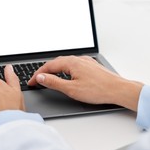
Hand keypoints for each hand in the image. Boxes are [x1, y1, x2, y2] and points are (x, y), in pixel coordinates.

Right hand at [28, 56, 142, 110]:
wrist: (118, 90)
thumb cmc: (98, 90)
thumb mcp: (71, 89)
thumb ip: (54, 82)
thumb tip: (41, 77)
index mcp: (71, 62)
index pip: (48, 66)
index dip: (38, 75)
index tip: (31, 82)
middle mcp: (78, 59)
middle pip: (56, 63)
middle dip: (45, 71)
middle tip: (37, 80)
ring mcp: (86, 61)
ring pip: (65, 63)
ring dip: (55, 70)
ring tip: (48, 78)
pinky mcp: (91, 66)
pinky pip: (74, 65)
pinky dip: (65, 70)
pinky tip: (67, 75)